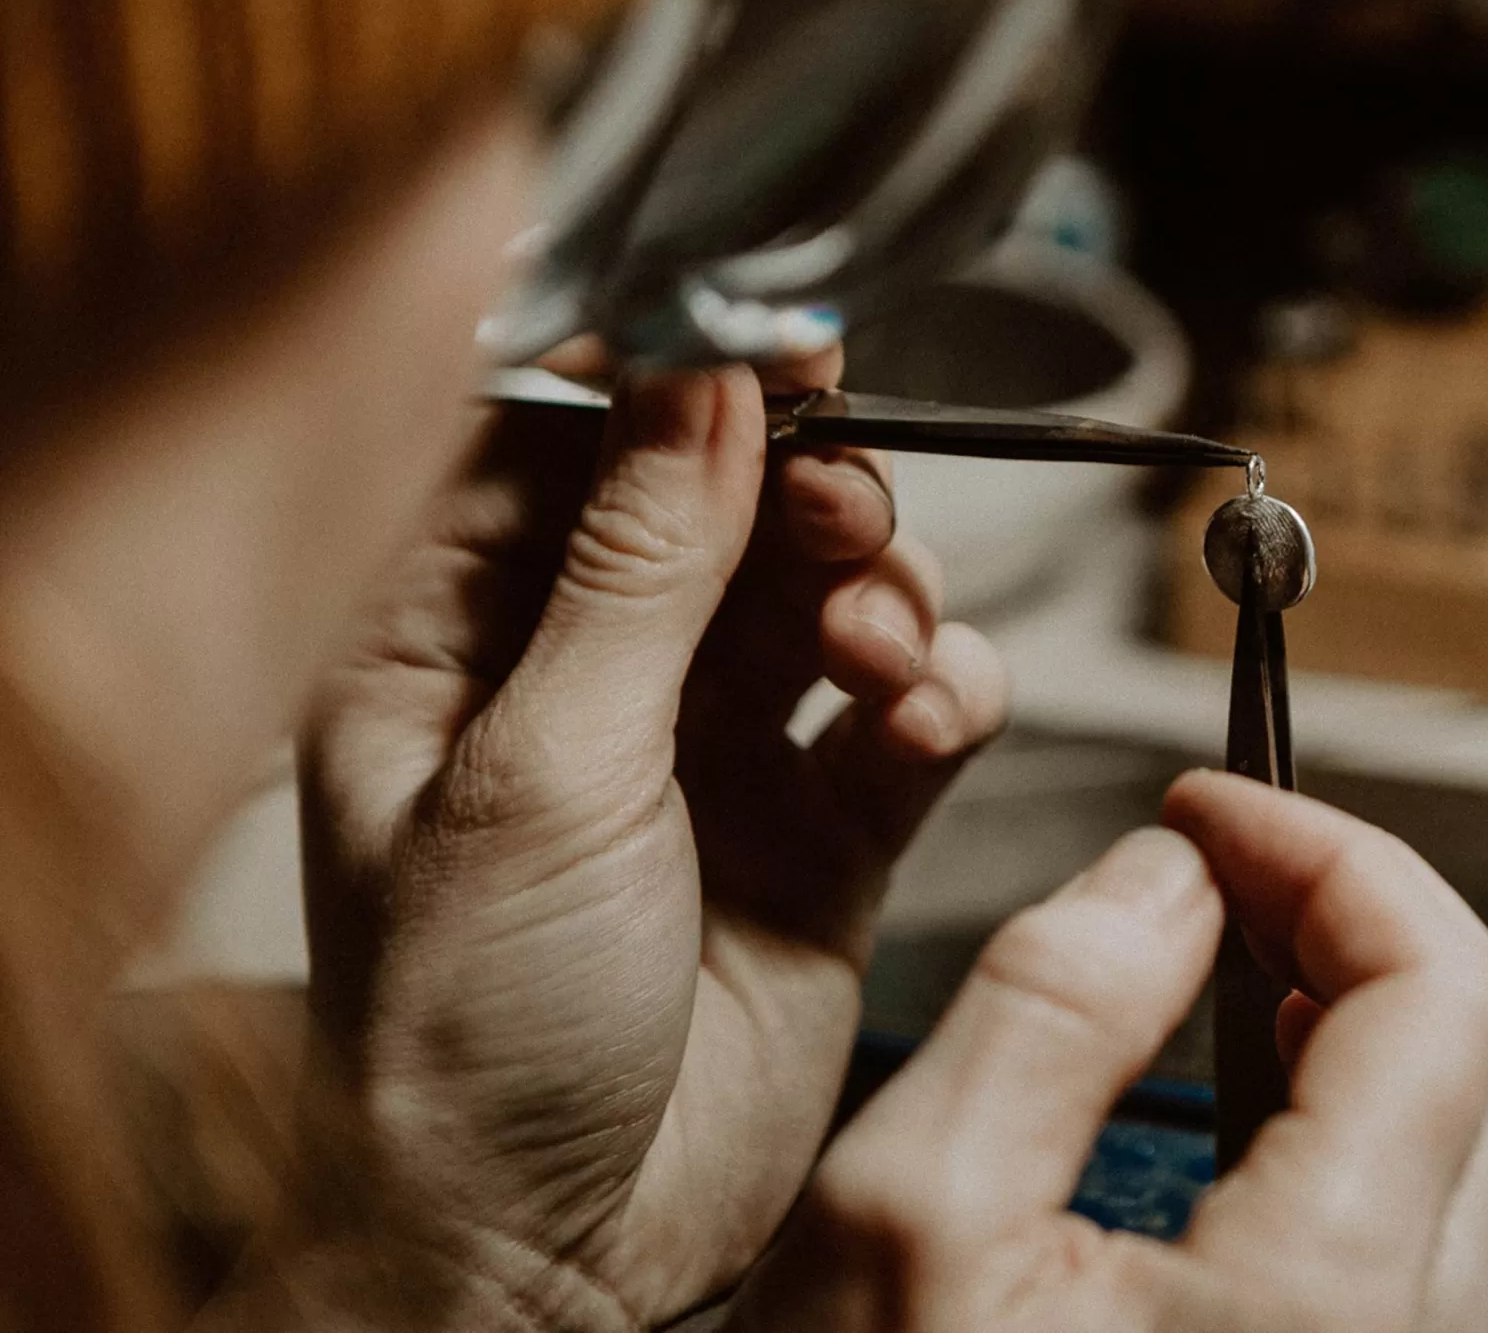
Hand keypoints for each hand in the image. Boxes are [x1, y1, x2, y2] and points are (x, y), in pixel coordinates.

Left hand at [280, 364, 1006, 1329]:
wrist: (551, 1260)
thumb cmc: (463, 1042)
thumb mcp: (540, 773)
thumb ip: (637, 569)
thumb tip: (696, 384)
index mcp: (460, 640)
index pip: (571, 442)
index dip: (677, 375)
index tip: (781, 333)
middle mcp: (595, 680)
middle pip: (732, 504)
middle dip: (808, 489)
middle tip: (847, 507)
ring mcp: (717, 755)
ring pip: (835, 595)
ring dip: (885, 594)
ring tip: (879, 651)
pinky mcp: (825, 834)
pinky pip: (912, 715)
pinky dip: (941, 696)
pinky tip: (920, 722)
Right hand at [726, 771, 1487, 1332]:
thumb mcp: (904, 1226)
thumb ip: (1053, 1009)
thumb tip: (1168, 873)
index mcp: (1322, 1306)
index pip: (1443, 985)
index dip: (1331, 849)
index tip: (1219, 809)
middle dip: (1380, 914)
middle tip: (1238, 873)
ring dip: (1403, 1015)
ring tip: (1256, 974)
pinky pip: (1461, 1237)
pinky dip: (1392, 1122)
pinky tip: (1268, 1111)